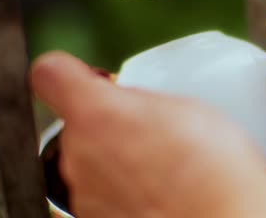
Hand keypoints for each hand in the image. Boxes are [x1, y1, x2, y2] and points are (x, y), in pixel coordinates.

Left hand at [31, 52, 265, 217]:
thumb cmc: (213, 171)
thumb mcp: (185, 107)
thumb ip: (142, 99)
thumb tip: (129, 102)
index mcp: (97, 114)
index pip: (52, 73)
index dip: (69, 72)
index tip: (91, 79)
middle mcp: (79, 155)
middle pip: (80, 124)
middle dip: (110, 124)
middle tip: (150, 132)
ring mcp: (85, 193)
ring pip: (91, 160)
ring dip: (117, 158)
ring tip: (161, 166)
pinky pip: (102, 191)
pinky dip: (122, 189)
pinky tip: (157, 191)